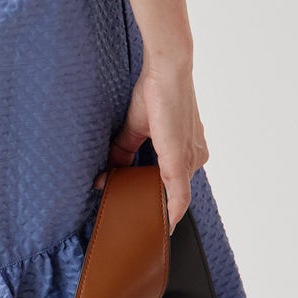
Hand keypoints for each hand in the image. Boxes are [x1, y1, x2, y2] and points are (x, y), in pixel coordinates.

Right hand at [91, 56, 208, 232]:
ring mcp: (190, 160)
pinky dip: (170, 212)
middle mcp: (194, 157)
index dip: (153, 196)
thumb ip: (122, 154)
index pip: (171, 182)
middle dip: (151, 206)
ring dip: (156, 210)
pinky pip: (178, 196)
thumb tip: (103, 177)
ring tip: (137, 223)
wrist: (166, 71)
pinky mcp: (180, 162)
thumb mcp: (135, 130)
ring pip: (174, 197)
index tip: (136, 208)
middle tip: (130, 218)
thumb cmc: (154, 91)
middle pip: (171, 193)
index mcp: (187, 149)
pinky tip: (162, 226)